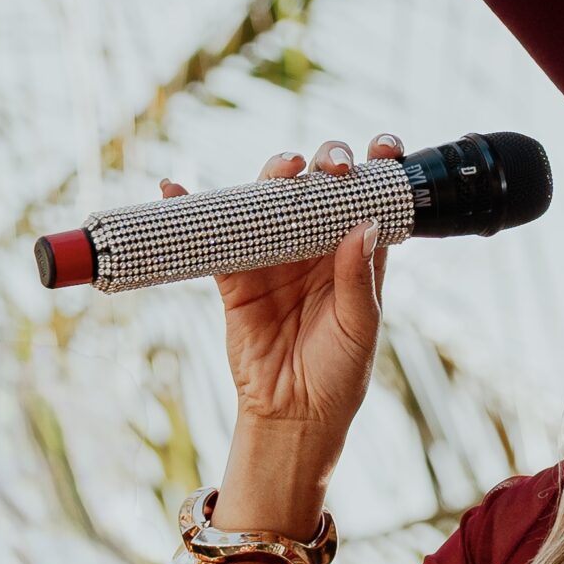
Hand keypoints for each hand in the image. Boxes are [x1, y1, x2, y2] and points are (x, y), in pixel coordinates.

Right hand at [159, 134, 402, 438]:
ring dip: (273, 174)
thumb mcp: (359, 326)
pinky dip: (192, 209)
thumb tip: (364, 224)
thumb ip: (358, 278)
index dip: (377, 166)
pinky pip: (213, 238)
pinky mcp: (235, 277)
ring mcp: (274, 257)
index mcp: (355, 253)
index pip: (369, 198)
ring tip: (283, 167)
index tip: (385, 148)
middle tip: (333, 166)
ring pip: (270, 201)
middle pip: (319, 187)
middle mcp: (316, 246)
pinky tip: (177, 188)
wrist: (293, 415)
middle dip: (327, 162)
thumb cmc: (339, 373)